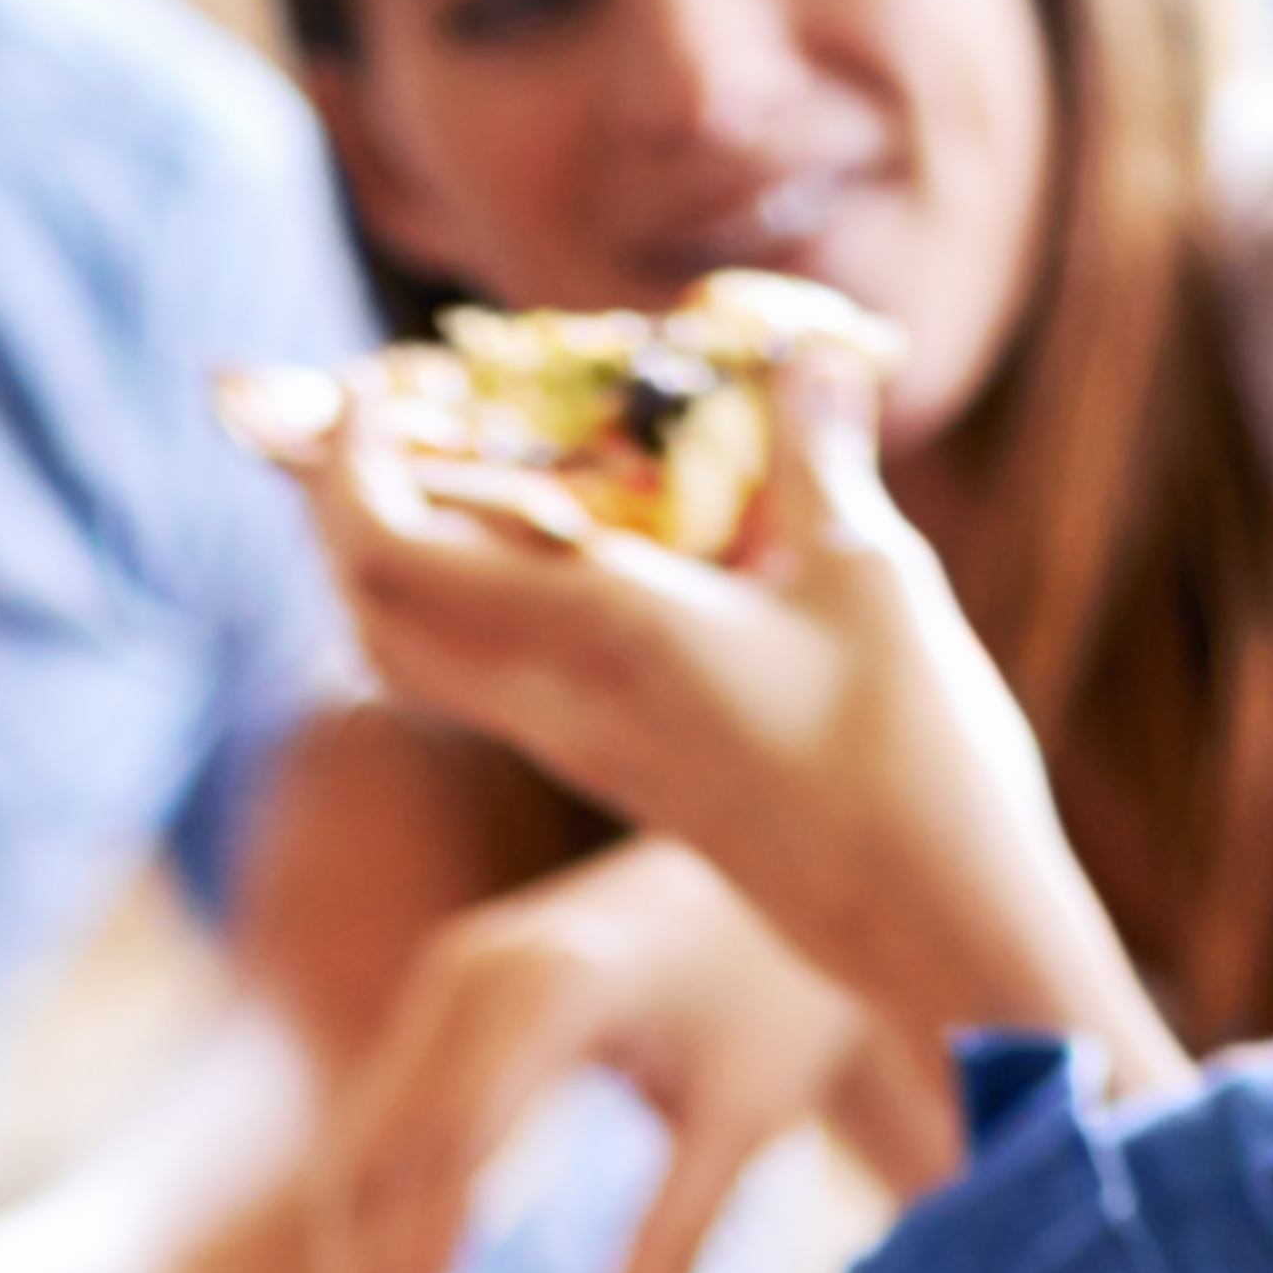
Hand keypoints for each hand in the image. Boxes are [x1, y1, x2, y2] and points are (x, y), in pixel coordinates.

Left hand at [240, 350, 1151, 1072]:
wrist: (926, 926)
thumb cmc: (908, 753)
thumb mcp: (870, 571)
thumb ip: (818, 453)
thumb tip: (812, 346)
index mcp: (594, 635)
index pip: (388, 557)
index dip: (346, 465)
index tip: (376, 383)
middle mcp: (555, 703)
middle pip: (374, 618)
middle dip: (351, 512)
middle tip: (400, 417)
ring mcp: (580, 750)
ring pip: (431, 659)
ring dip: (415, 561)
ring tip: (475, 462)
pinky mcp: (621, 774)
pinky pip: (506, 679)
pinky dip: (491, 602)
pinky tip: (573, 543)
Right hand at [314, 843, 876, 1272]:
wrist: (788, 855)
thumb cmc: (785, 991)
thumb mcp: (744, 1125)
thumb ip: (676, 1254)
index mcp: (547, 985)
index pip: (446, 1158)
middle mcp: (466, 975)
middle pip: (374, 1170)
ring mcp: (439, 988)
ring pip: (355, 1167)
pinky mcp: (435, 1014)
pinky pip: (377, 1148)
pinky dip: (371, 1253)